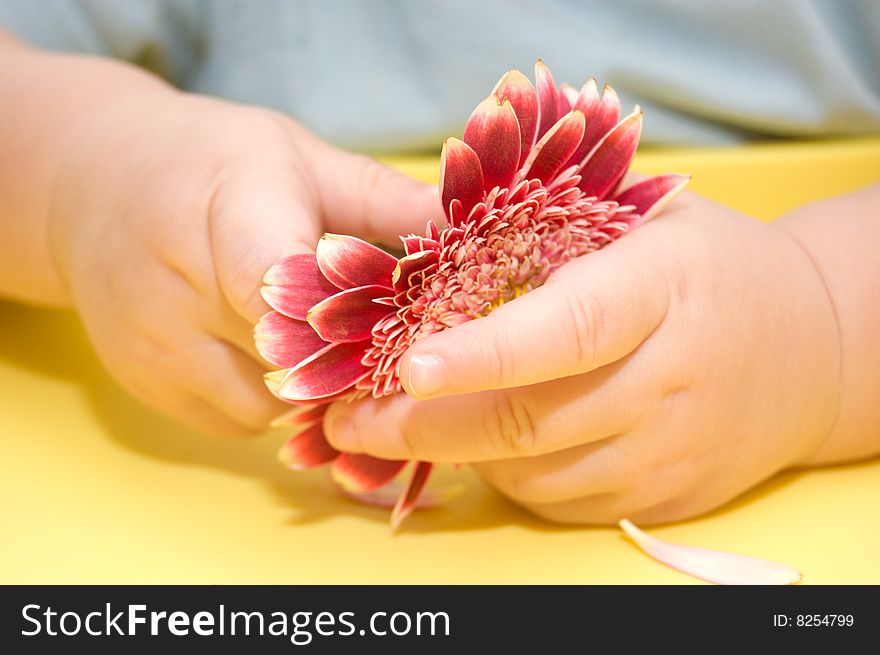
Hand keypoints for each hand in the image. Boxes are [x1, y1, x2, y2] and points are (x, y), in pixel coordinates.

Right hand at [49, 90, 437, 434]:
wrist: (93, 186)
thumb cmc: (212, 163)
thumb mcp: (297, 156)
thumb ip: (381, 198)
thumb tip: (469, 227)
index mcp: (228, 206)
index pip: (280, 278)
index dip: (349, 313)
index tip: (403, 325)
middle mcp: (178, 283)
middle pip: (291, 356)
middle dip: (355, 360)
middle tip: (400, 352)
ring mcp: (155, 343)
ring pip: (271, 404)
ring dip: (316, 391)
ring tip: (337, 354)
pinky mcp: (145, 383)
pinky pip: (238, 423)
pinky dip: (275, 406)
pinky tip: (287, 366)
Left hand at [323, 189, 841, 523]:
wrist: (812, 348)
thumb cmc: (712, 269)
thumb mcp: (649, 220)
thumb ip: (556, 227)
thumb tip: (438, 231)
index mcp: (660, 290)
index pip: (566, 329)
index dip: (483, 352)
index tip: (406, 367)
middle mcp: (667, 380)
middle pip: (528, 421)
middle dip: (424, 428)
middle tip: (351, 419)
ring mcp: (667, 451)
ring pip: (533, 473)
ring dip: (461, 452)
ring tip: (415, 421)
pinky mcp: (665, 498)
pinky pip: (561, 503)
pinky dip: (510, 477)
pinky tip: (492, 442)